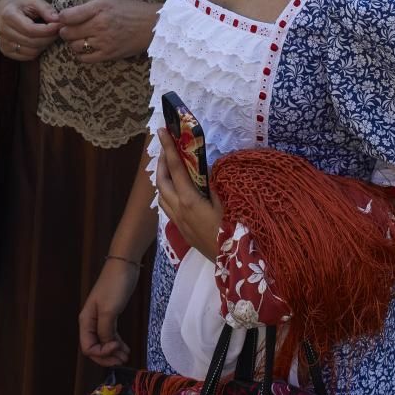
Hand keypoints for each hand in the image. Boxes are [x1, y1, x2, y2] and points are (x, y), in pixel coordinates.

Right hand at [0, 0, 60, 61]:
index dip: (48, 30)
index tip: (60, 25)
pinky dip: (38, 50)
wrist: (3, 10)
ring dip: (45, 45)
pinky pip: (27, 57)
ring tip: (50, 35)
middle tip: (59, 31)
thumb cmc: (21, 5)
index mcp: (8, 16)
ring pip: (31, 51)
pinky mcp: (6, 51)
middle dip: (49, 38)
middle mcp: (2, 31)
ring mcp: (3, 43)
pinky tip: (41, 41)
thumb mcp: (33, 0)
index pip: (30, 29)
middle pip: (32, 42)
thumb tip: (57, 20)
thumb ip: (46, 8)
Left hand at [56, 0, 157, 63]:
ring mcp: (104, 42)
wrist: (153, 26)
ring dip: (73, 43)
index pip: (67, 16)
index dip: (61, 18)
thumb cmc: (130, 11)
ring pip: (74, 46)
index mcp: (99, 8)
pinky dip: (80, 54)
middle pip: (67, 33)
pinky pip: (85, 59)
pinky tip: (85, 48)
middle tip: (70, 29)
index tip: (64, 19)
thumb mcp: (108, 2)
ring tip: (80, 38)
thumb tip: (65, 16)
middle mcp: (100, 25)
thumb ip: (87, 8)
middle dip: (65, 31)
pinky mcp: (109, 55)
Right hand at [78, 259, 139, 366]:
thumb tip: (105, 345)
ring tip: (126, 356)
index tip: (116, 347)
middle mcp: (90, 322)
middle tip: (122, 359)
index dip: (101, 353)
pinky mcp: (110, 315)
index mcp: (86, 321)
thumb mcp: (109, 311)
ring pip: (103, 343)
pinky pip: (110, 335)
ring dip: (113, 352)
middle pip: (94, 348)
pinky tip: (125, 348)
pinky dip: (117, 343)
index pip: (88, 347)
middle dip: (107, 356)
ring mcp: (100, 319)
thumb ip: (105, 331)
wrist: (124, 267)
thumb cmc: (114, 285)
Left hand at [153, 128, 220, 260]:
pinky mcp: (183, 231)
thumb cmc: (233, 231)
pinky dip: (168, 193)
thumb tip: (207, 169)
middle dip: (162, 163)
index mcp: (188, 200)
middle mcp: (178, 210)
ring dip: (163, 179)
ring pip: (162, 196)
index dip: (168, 147)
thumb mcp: (228, 202)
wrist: (232, 264)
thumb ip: (214, 183)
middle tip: (167, 149)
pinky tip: (177, 192)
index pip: (176, 167)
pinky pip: (168, 207)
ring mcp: (179, 222)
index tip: (162, 130)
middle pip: (162, 181)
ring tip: (169, 168)